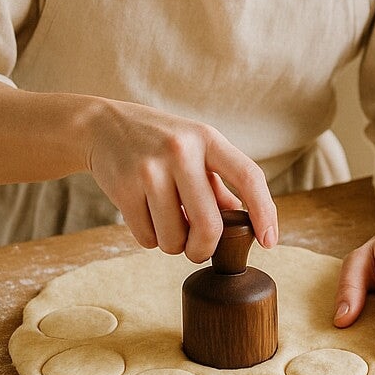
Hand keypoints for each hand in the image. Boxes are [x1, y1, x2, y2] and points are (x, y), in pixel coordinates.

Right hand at [85, 99, 277, 263]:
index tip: (270, 240)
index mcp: (207, 138)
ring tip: (168, 221)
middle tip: (199, 249)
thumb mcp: (197, 148)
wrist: (104, 126)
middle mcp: (181, 151)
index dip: (264, 211)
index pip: (248, 176)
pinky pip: (147, 239)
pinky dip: (151, 238)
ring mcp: (150, 169)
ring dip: (174, 244)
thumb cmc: (161, 142)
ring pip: (174, 239)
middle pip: (209, 225)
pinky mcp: (123, 188)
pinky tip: (146, 215)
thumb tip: (246, 223)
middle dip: (205, 248)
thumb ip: (221, 184)